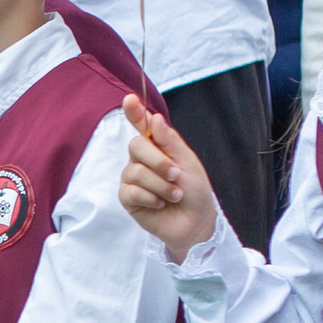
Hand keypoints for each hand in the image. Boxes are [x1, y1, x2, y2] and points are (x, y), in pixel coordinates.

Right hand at [117, 95, 220, 262]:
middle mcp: (142, 160)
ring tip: (174, 195)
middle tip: (176, 175)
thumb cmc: (194, 191)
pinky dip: (150, 198)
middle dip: (158, 161)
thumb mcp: (187, 162)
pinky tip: (160, 204)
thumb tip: (154, 118)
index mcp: (158, 147)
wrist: (194, 222)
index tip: (130, 99)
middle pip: (135, 146)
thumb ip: (169, 141)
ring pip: (135, 171)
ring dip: (160, 185)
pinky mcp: (128, 198)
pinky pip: (131, 191)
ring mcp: (132, 178)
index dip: (135, 112)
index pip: (142, 125)